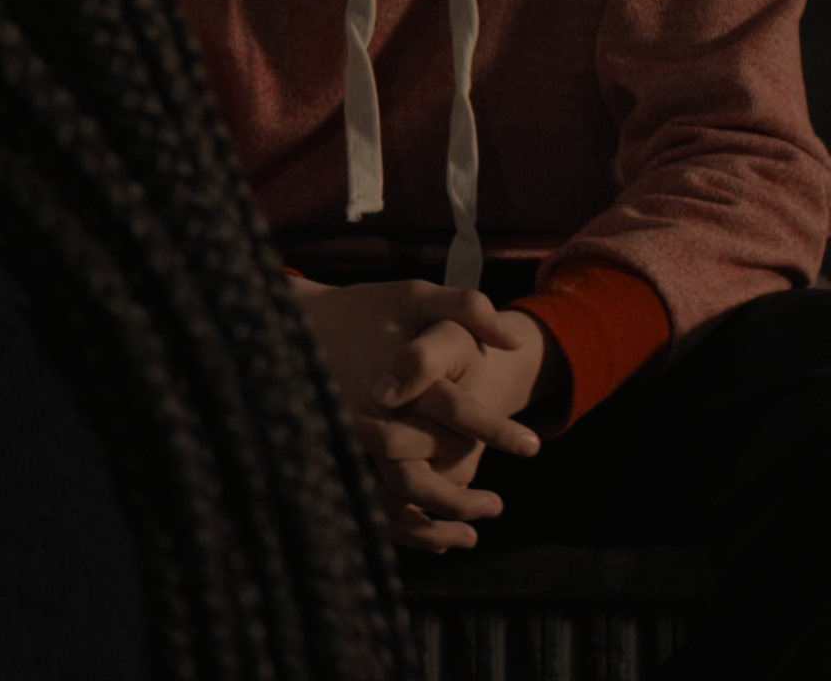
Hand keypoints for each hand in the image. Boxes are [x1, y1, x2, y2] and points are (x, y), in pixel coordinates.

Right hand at [290, 277, 542, 550]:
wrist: (301, 324)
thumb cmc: (367, 308)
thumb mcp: (416, 294)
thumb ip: (467, 308)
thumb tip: (514, 341)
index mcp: (390, 380)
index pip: (450, 409)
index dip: (494, 429)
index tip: (532, 446)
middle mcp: (362, 417)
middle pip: (413, 476)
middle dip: (459, 499)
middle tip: (497, 506)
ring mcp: (344, 441)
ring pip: (390, 500)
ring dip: (434, 525)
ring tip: (474, 531)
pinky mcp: (336, 455)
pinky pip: (370, 504)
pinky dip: (405, 529)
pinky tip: (440, 538)